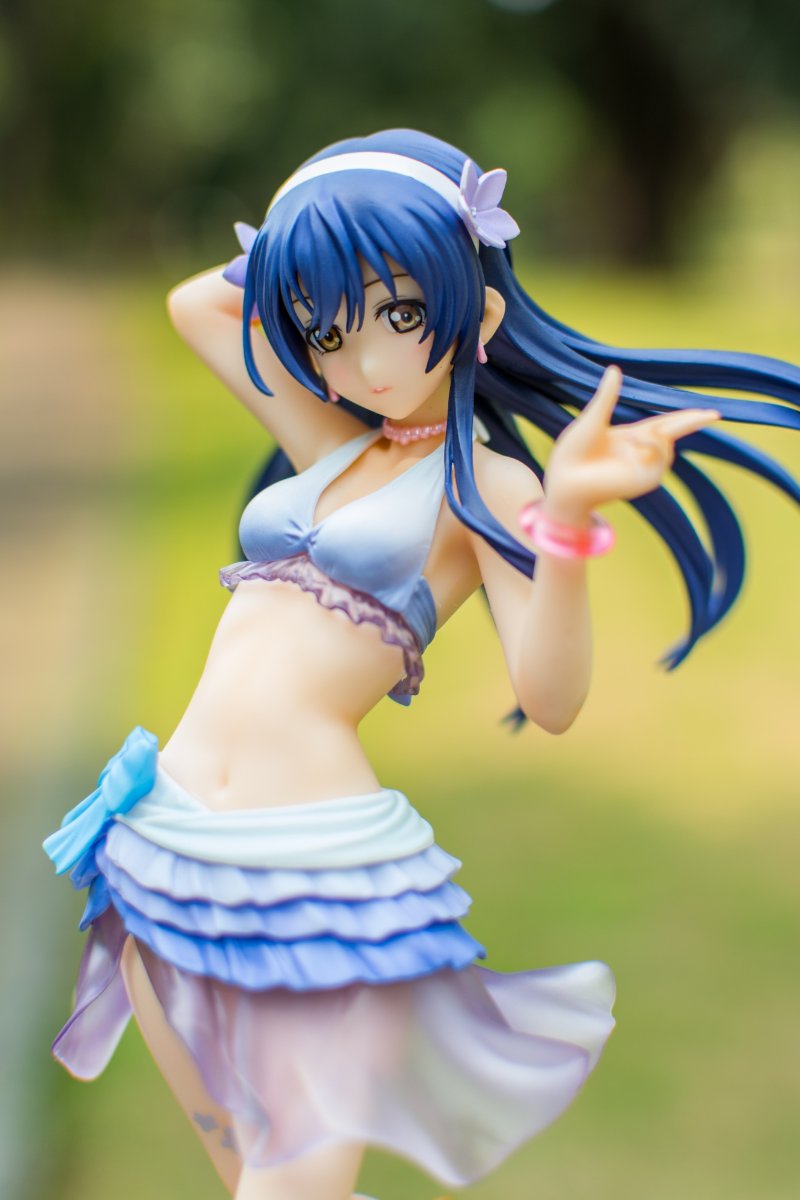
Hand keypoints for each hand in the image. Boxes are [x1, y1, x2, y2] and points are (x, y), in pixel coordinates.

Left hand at [543, 366, 720, 522]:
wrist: (565, 480)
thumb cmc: (572, 454)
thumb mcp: (593, 419)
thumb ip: (607, 396)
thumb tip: (614, 369)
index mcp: (630, 437)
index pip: (664, 425)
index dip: (685, 419)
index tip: (706, 412)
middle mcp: (640, 452)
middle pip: (674, 433)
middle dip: (693, 422)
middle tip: (715, 413)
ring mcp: (644, 468)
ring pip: (666, 444)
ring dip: (653, 438)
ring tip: (629, 442)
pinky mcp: (646, 480)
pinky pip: (659, 458)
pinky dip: (650, 449)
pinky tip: (634, 449)